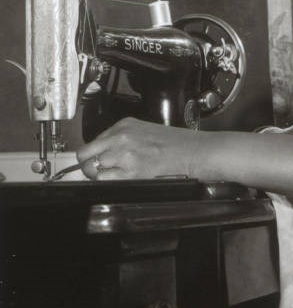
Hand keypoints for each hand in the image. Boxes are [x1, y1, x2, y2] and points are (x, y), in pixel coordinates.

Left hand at [76, 117, 197, 180]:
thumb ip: (123, 137)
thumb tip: (105, 151)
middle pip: (85, 155)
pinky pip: (105, 180)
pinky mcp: (131, 172)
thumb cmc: (175, 142)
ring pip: (92, 169)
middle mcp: (121, 138)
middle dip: (87, 165)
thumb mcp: (144, 129)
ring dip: (98, 175)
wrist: (192, 151)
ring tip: (113, 175)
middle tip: (96, 171)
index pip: (92, 141)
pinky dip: (108, 182)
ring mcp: (125, 155)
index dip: (92, 153)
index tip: (94, 160)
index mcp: (124, 125)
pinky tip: (119, 180)